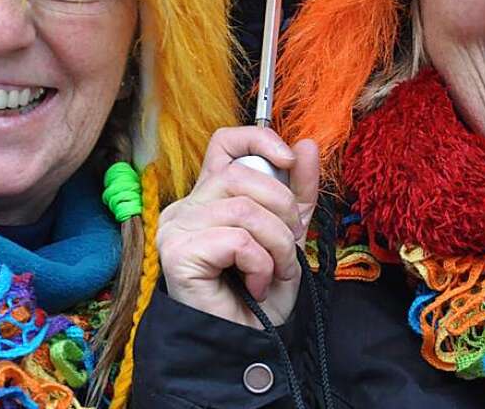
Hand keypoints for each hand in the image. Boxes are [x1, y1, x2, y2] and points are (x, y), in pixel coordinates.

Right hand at [157, 126, 319, 327]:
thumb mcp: (289, 235)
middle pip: (242, 174)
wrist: (246, 346)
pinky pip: (237, 240)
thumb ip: (298, 191)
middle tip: (289, 245)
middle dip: (282, 209)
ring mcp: (177, 228)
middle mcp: (186, 206)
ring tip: (274, 272)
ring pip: (244, 209)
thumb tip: (307, 144)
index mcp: (210, 196)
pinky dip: (261, 264)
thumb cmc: (260, 295)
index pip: (225, 142)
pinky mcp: (178, 253)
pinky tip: (256, 285)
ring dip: (276, 244)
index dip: (258, 138)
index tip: (288, 160)